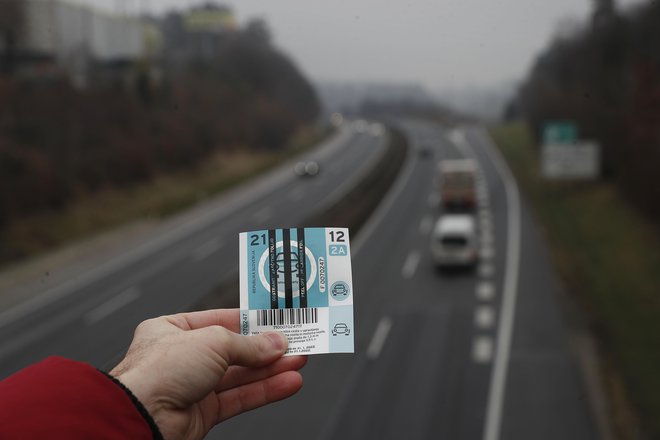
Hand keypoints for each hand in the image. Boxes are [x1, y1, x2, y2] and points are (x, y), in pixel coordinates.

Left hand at [110, 309, 305, 439]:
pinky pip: (240, 398)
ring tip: (299, 361)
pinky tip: (287, 383)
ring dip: (271, 369)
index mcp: (172, 330)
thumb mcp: (212, 342)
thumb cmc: (159, 372)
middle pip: (234, 350)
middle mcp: (182, 358)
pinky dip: (265, 390)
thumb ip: (249, 344)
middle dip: (266, 348)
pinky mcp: (202, 413)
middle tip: (295, 342)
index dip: (249, 321)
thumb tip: (276, 343)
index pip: (219, 320)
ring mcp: (192, 387)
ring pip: (240, 375)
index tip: (275, 320)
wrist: (141, 417)